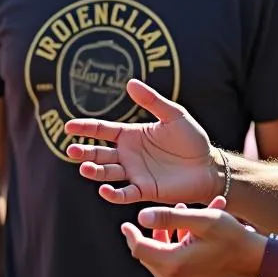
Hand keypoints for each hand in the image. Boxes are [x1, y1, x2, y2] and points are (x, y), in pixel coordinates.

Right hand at [65, 79, 215, 204]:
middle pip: (99, 153)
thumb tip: (130, 82)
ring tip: (84, 168)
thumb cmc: (192, 139)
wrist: (208, 166)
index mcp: (130, 135)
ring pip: (107, 173)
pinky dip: (113, 194)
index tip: (68, 126)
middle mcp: (127, 155)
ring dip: (94, 171)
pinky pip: (125, 193)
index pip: (102, 130)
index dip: (85, 128)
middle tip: (72, 151)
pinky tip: (104, 190)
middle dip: (84, 152)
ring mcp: (134, 173)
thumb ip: (152, 100)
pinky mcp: (144, 190)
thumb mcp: (174, 114)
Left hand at [121, 201, 265, 276]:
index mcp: (173, 264)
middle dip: (156, 231)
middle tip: (174, 213)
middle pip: (147, 253)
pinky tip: (192, 230)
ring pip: (159, 257)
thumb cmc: (231, 237)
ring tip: (186, 215)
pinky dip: (177, 246)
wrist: (254, 260)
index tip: (126, 222)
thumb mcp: (202, 220)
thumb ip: (170, 217)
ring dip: (168, 235)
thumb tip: (140, 216)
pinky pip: (171, 263)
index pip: (139, 249)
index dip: (131, 234)